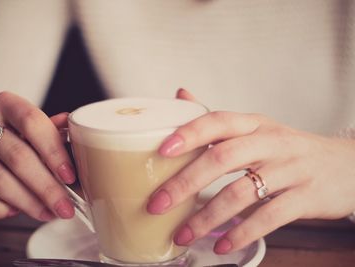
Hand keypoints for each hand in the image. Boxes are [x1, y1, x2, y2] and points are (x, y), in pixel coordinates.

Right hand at [0, 92, 74, 220]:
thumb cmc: (7, 129)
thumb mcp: (28, 122)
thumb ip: (51, 130)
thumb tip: (77, 137)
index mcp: (7, 103)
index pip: (33, 123)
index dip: (54, 152)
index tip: (70, 176)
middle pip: (18, 156)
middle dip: (46, 187)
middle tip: (64, 207)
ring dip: (27, 202)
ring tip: (46, 213)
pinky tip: (13, 211)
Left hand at [147, 89, 354, 253]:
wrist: (343, 166)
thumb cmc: (287, 148)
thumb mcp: (255, 128)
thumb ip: (217, 119)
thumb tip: (180, 94)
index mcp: (253, 124)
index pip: (217, 121)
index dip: (189, 134)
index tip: (162, 151)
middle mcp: (270, 142)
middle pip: (222, 158)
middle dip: (185, 183)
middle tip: (158, 204)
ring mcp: (290, 169)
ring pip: (241, 192)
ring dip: (207, 217)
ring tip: (183, 233)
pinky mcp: (306, 197)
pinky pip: (270, 217)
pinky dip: (242, 233)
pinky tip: (222, 244)